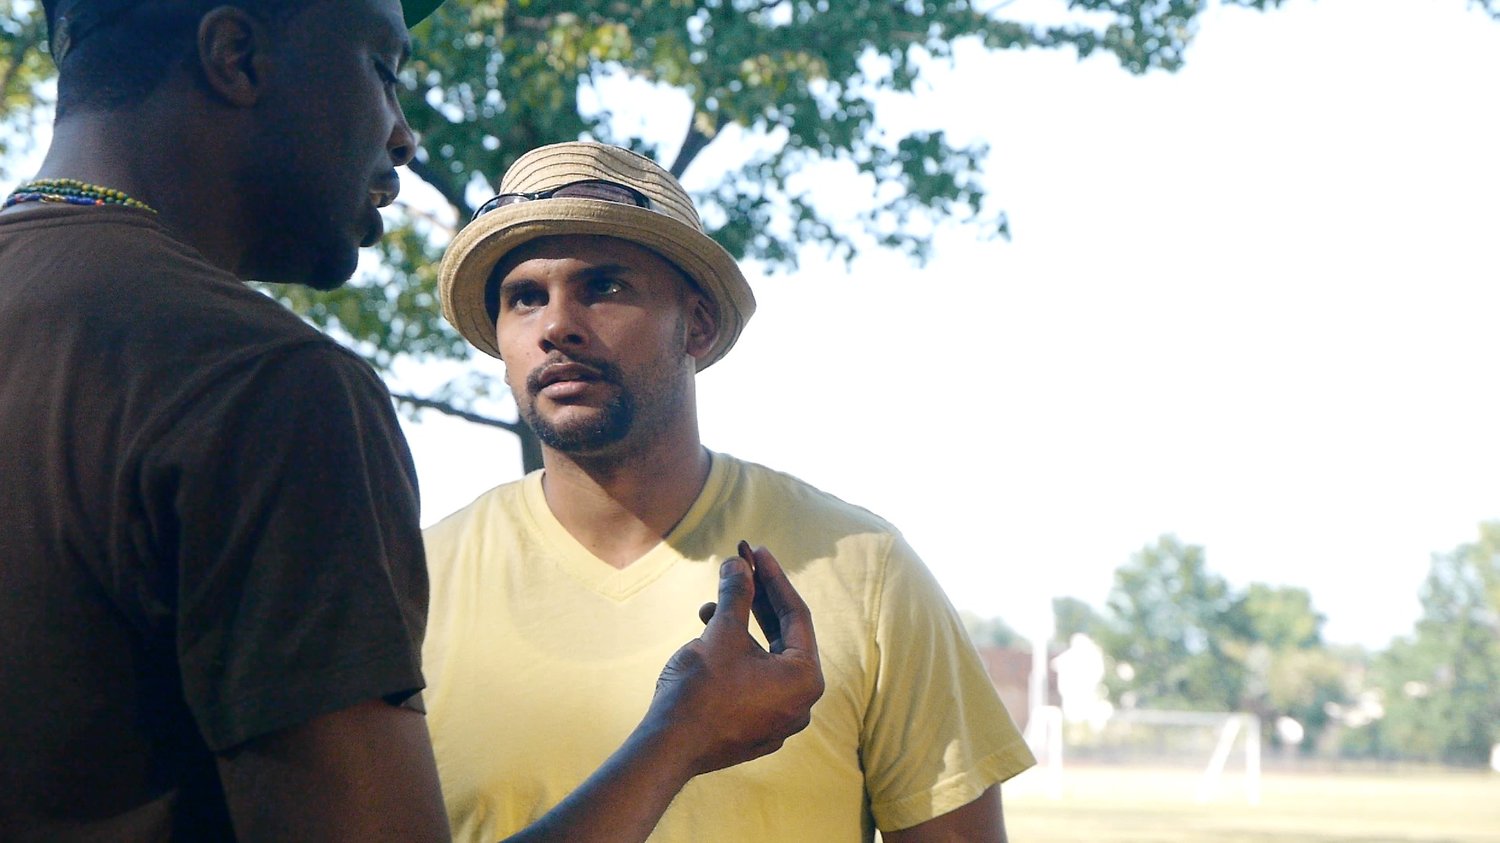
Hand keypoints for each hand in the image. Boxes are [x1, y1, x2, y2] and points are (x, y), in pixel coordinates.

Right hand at [649, 545, 823, 775]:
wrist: (667, 747)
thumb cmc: (700, 691)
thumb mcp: (722, 633)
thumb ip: (737, 595)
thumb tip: (739, 564)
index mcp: (805, 678)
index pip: (796, 614)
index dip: (774, 577)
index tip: (756, 551)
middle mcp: (801, 702)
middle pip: (784, 636)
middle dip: (758, 600)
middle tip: (741, 567)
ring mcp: (779, 719)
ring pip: (766, 658)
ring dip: (742, 627)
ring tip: (710, 607)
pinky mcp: (756, 728)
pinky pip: (754, 681)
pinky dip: (738, 655)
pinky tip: (709, 639)